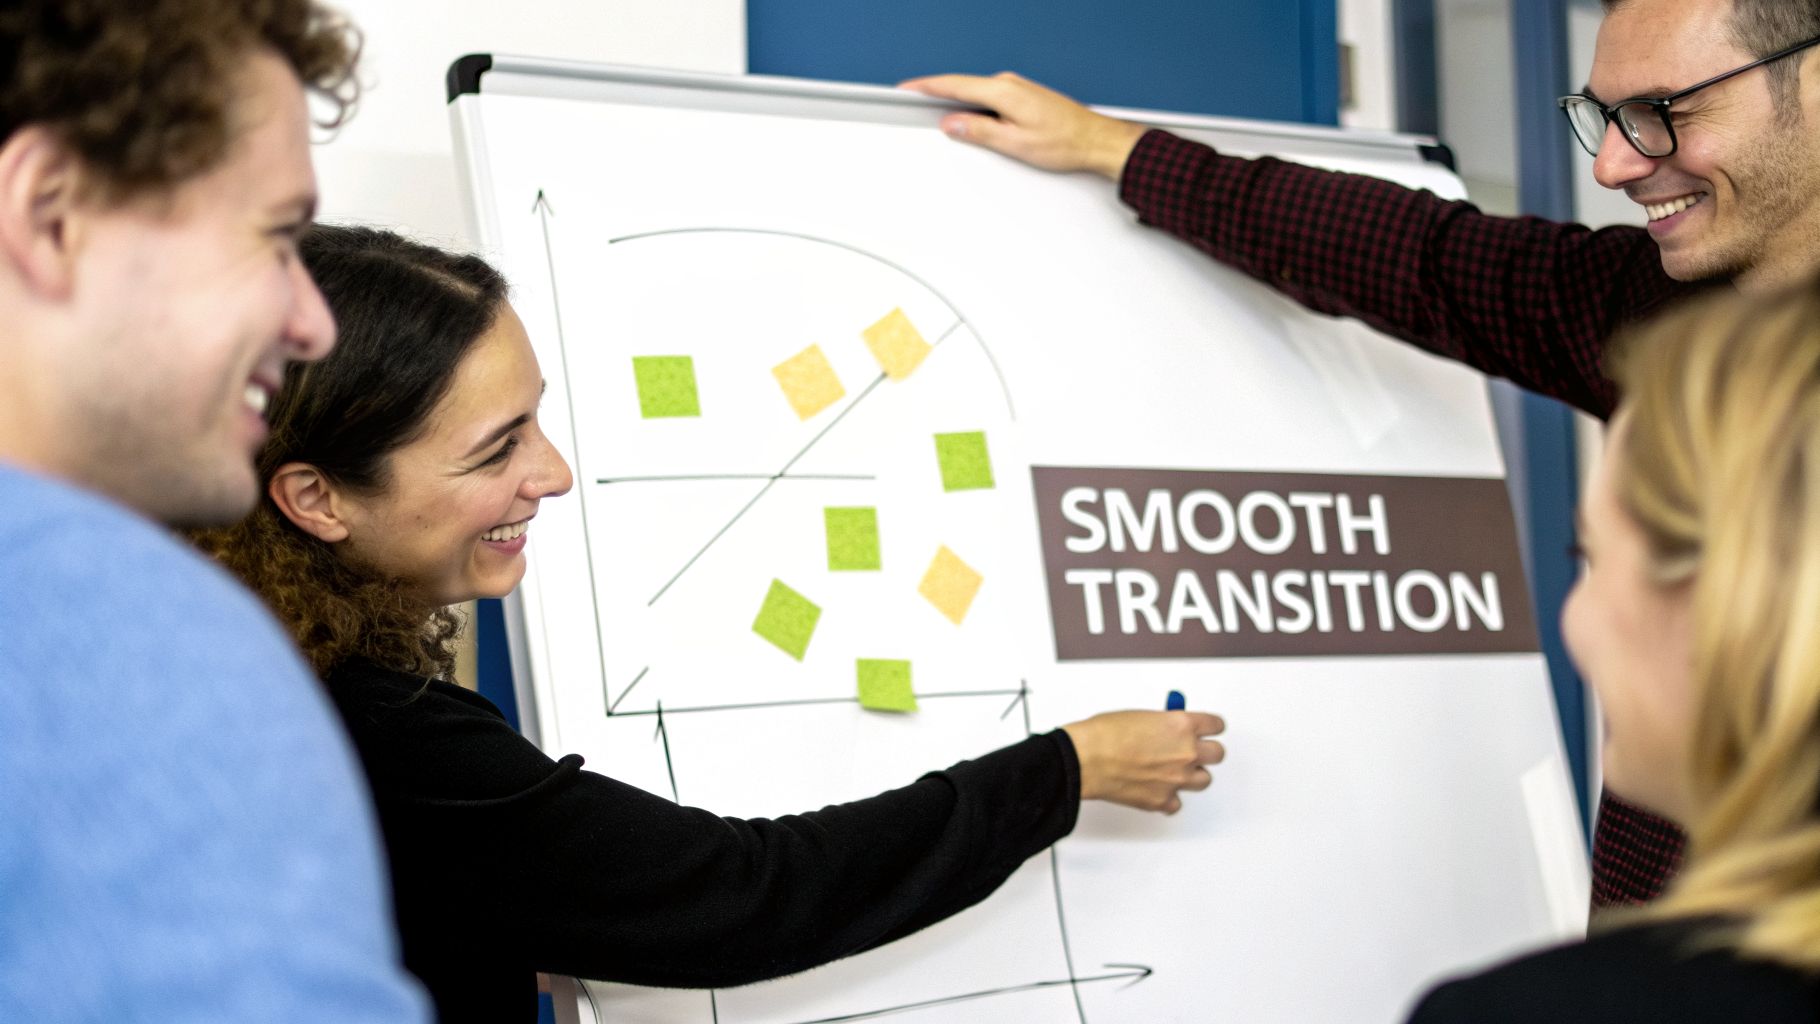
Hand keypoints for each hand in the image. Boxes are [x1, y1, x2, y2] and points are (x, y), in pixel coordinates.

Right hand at [897, 72, 1147, 180]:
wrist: (1095, 140)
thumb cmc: (1064, 142)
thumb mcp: (1014, 143)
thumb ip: (978, 131)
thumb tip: (952, 124)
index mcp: (1003, 91)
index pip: (954, 84)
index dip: (925, 87)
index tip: (905, 89)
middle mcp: (1009, 84)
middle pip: (962, 87)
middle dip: (936, 96)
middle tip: (912, 104)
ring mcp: (1017, 88)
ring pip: (976, 94)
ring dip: (956, 104)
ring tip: (939, 118)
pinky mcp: (1023, 97)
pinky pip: (989, 99)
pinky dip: (974, 107)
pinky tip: (970, 120)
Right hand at [1061, 709, 1224, 813]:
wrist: (1085, 760)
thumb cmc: (1103, 735)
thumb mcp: (1141, 716)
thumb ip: (1163, 724)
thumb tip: (1169, 731)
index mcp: (1182, 726)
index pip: (1216, 725)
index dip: (1211, 727)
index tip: (1208, 729)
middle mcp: (1186, 753)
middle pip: (1218, 754)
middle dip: (1206, 751)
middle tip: (1193, 749)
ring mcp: (1177, 779)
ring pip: (1204, 780)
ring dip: (1192, 775)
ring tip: (1175, 771)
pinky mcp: (1163, 801)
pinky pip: (1176, 803)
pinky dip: (1169, 798)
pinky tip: (1158, 789)